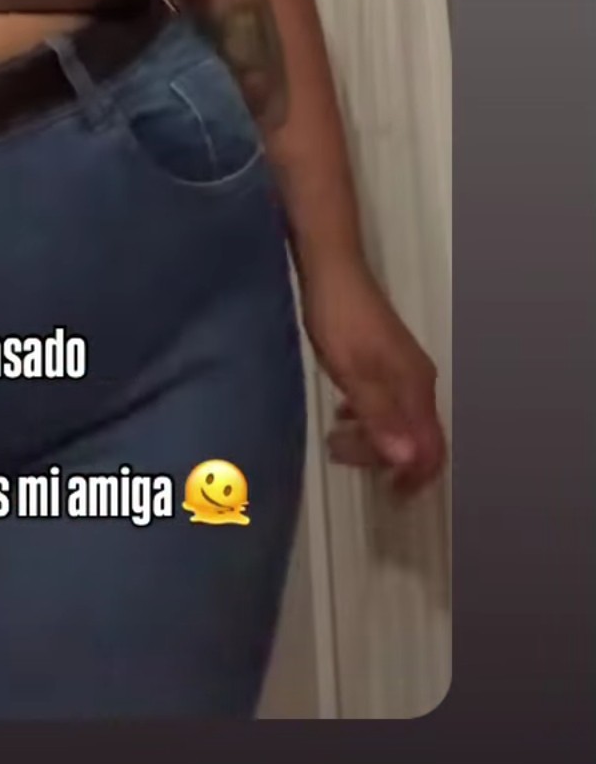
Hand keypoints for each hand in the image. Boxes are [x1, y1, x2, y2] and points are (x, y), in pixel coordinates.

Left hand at [301, 259, 445, 495]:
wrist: (332, 268)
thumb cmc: (339, 318)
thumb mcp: (353, 373)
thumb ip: (380, 417)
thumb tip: (407, 461)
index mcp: (415, 387)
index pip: (432, 447)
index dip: (416, 477)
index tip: (390, 495)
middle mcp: (418, 380)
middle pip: (416, 437)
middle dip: (382, 456)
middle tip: (339, 452)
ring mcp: (404, 368)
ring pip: (400, 420)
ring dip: (371, 437)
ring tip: (335, 437)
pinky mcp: (387, 359)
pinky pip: (387, 402)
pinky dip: (367, 416)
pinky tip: (342, 411)